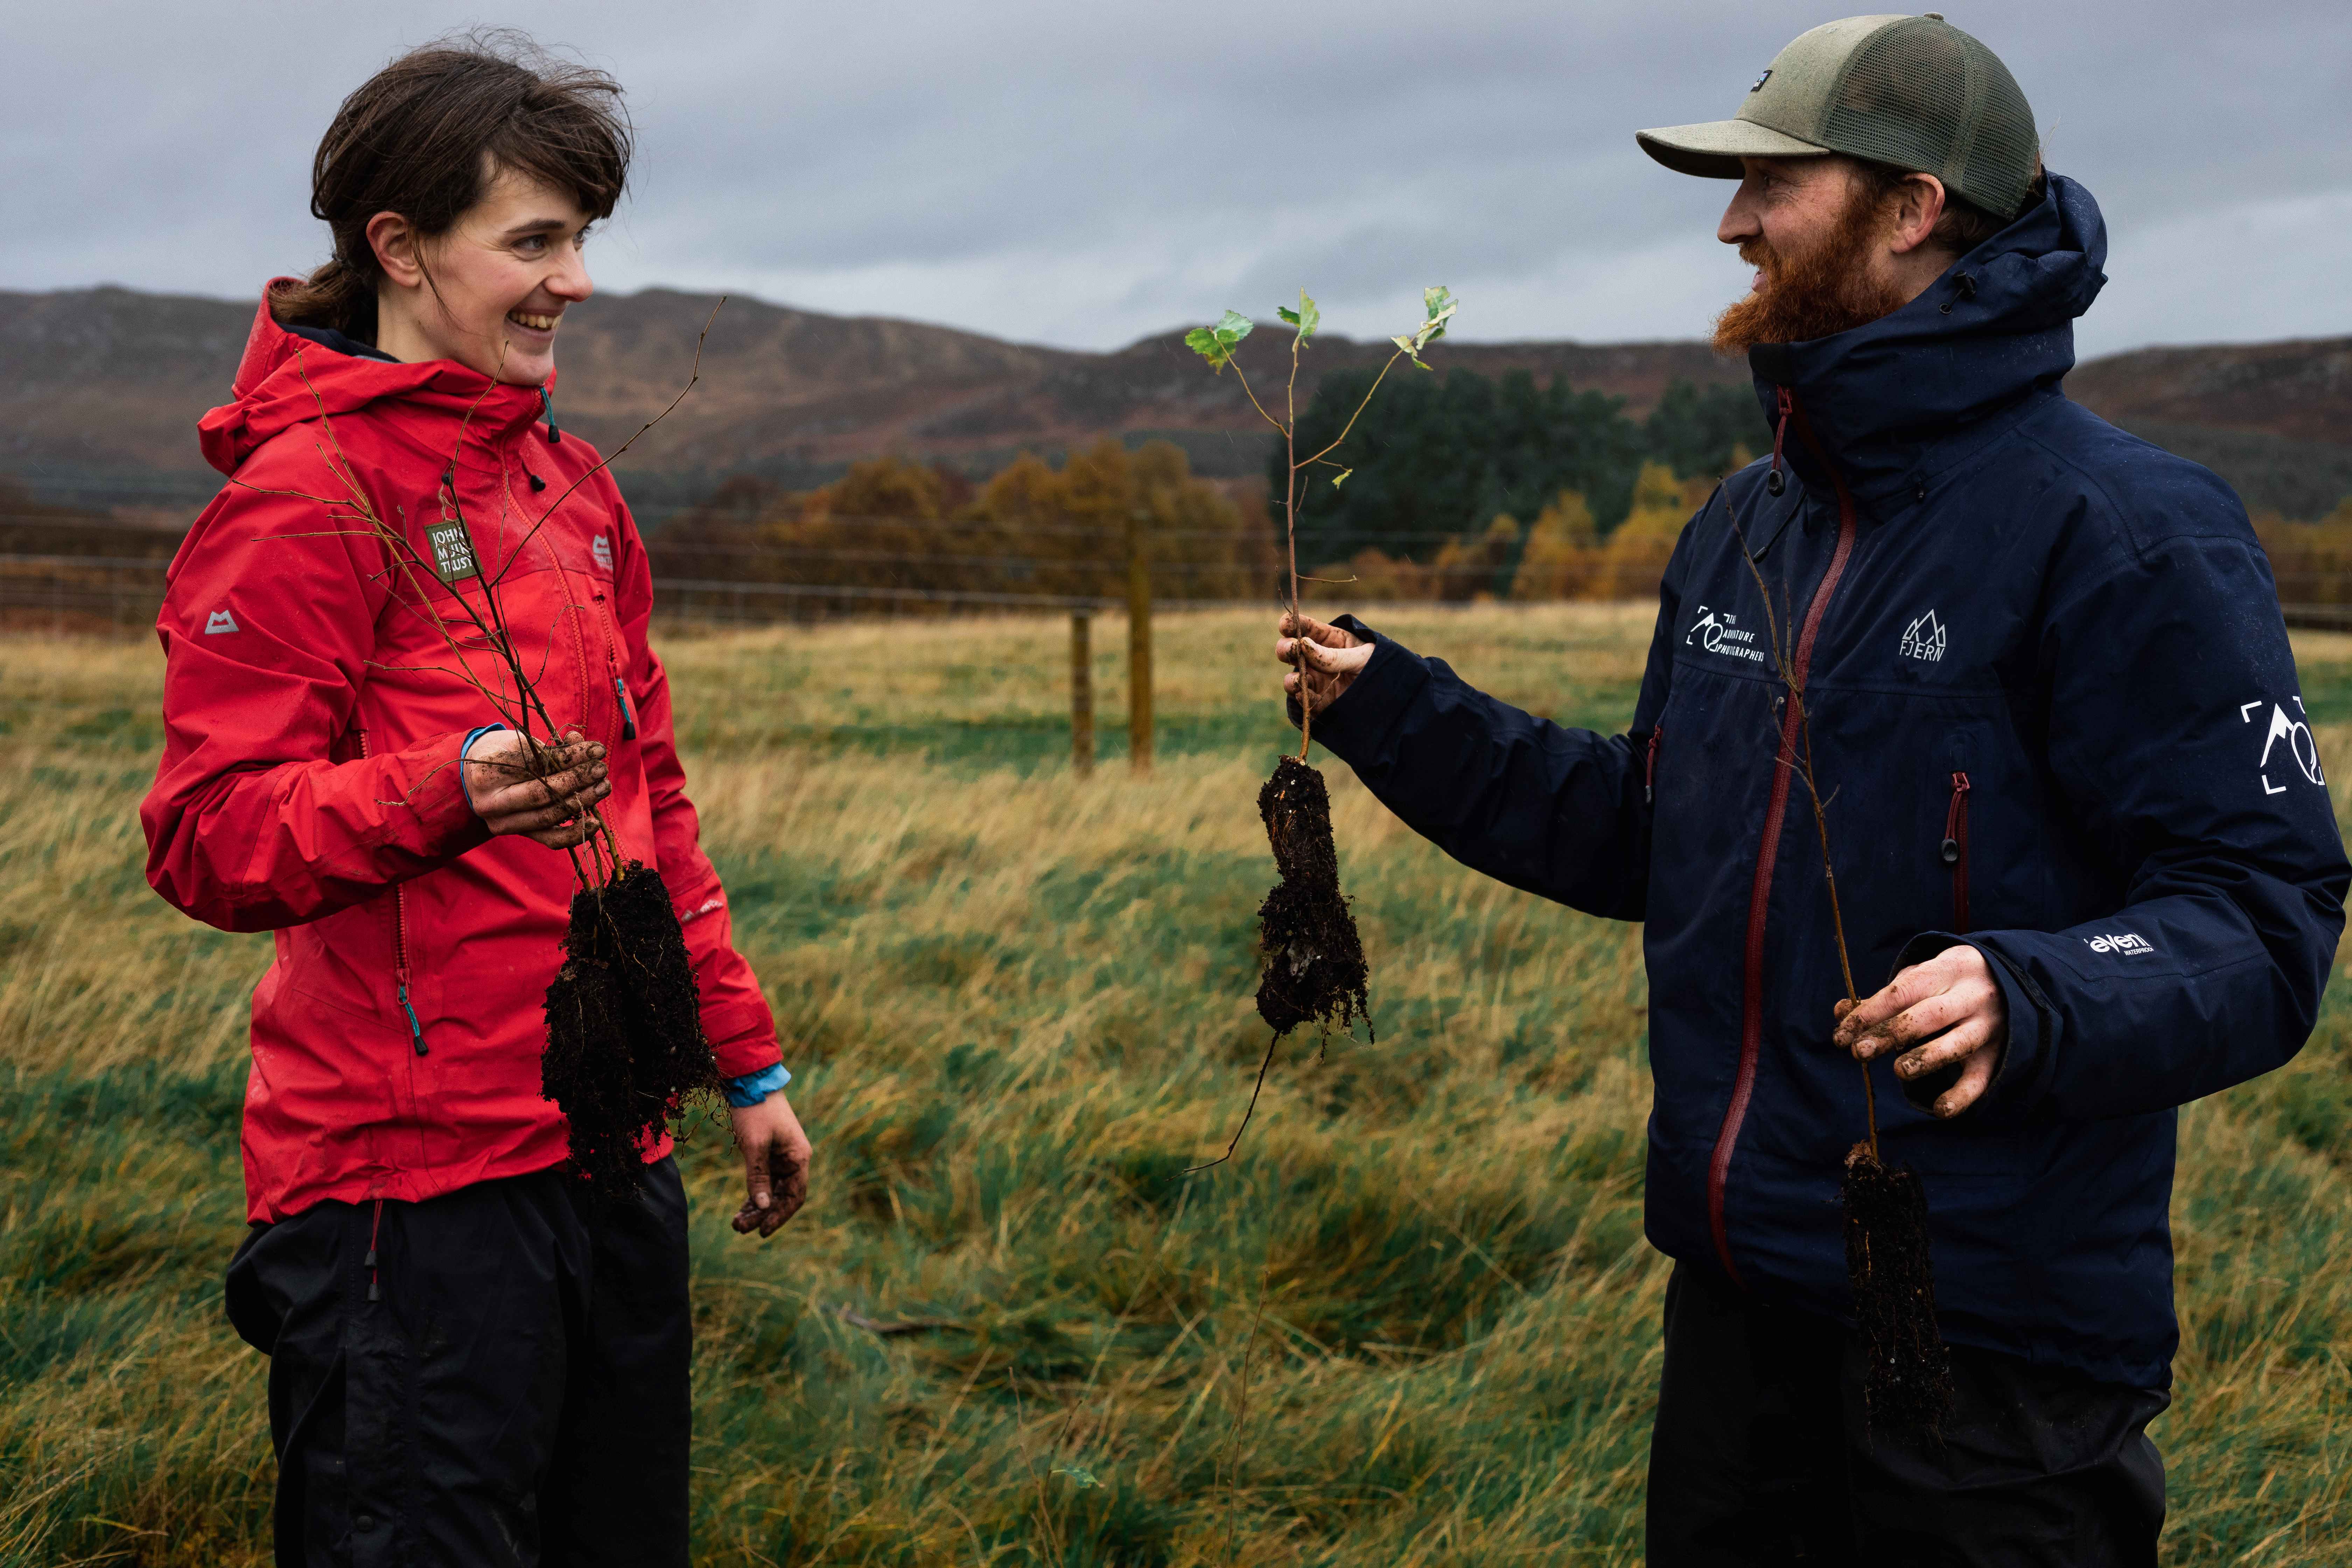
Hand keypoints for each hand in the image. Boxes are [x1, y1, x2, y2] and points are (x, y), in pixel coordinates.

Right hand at [465, 726, 608, 847]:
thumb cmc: (502, 754)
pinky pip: (550, 840)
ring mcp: (504, 823)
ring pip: (548, 816)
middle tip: (602, 769)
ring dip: (581, 802)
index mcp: (487, 772)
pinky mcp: (518, 835)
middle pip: (541, 793)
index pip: (536, 764)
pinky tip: (595, 824)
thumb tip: (584, 745)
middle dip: (577, 780)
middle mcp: (491, 802)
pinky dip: (574, 834)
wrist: (475, 779)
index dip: (570, 757)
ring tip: (603, 786)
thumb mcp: (520, 743)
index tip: (597, 750)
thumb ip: (552, 747)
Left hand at [728, 1092, 810, 1237]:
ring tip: (736, 1223)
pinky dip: (754, 1195)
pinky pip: (765, 1181)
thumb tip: (762, 1207)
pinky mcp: (770, 1155)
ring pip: (772, 1192)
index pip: (794, 1197)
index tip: (762, 1232)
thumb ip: (758, 1177)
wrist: (751, 1083)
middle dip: (762, 1215)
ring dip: (756, 1208)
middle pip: (781, 1197)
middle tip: (739, 1228)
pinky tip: (741, 1209)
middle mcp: (794, 1160)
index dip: (779, 1216)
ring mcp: (782, 1158)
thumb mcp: (754, 1145)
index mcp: (798, 1158)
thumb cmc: (755, 1111)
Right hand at [1275, 612, 1373, 712]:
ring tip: (1299, 679)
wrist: (1396, 698)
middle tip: (1292, 650)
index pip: (1305, 627)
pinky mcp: (1319, 702)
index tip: (1286, 625)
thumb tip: (1303, 645)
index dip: (1291, 624)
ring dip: (1291, 678)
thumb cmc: (1381, 668)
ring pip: (1292, 678)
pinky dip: (1300, 697)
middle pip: (1290, 650)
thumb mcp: (1362, 657)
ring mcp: (1317, 681)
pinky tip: (1304, 693)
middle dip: (1285, 648)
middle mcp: (1318, 659)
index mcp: (1330, 640)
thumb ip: (1333, 654)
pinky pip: (1303, 700)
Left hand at [1831, 945, 2006, 1117]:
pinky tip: (1940, 1110)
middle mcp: (1971, 996)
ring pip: (1959, 1042)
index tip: (1842, 1035)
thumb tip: (1840, 1011)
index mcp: (1946, 970)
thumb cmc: (1948, 981)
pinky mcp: (1999, 1053)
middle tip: (1860, 1051)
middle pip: (1929, 1015)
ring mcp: (1988, 1025)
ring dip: (1928, 1057)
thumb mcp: (1920, 977)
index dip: (1870, 1013)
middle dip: (1892, 1033)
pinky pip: (1982, 1077)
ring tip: (1900, 1071)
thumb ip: (1882, 997)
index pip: (1903, 991)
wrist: (2012, 978)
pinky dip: (1962, 1095)